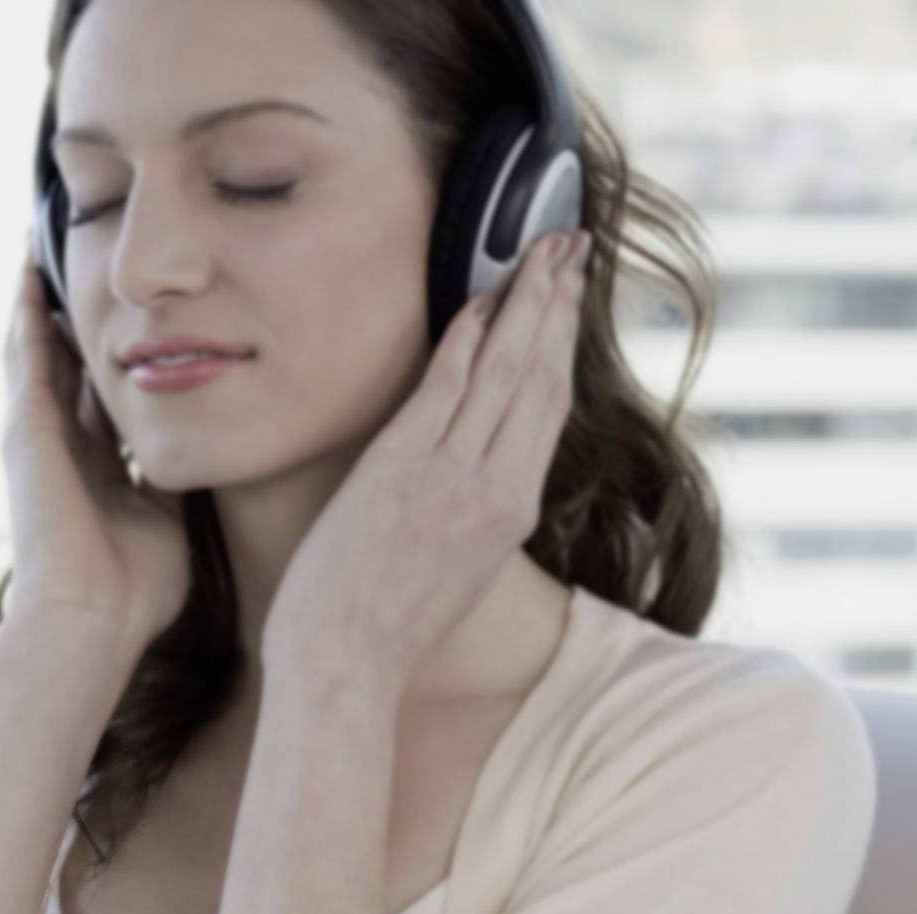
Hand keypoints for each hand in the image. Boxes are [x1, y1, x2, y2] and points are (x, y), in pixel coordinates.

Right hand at [0, 253, 193, 651]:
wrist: (89, 617)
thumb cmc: (133, 593)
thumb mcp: (170, 519)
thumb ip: (177, 479)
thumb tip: (202, 444)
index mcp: (96, 475)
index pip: (102, 404)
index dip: (115, 363)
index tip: (131, 324)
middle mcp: (62, 452)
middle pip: (66, 369)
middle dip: (73, 322)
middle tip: (83, 263)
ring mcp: (37, 439)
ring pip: (37, 352)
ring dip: (40, 302)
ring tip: (42, 246)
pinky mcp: (23, 428)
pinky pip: (24, 352)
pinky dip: (26, 309)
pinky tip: (31, 266)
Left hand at [261, 231, 589, 685]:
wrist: (344, 665)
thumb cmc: (380, 630)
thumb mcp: (451, 571)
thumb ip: (472, 516)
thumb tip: (471, 477)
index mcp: (512, 514)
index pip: (549, 410)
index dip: (564, 345)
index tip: (571, 297)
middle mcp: (496, 490)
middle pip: (542, 376)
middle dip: (559, 303)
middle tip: (571, 245)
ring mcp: (454, 476)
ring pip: (507, 368)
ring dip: (528, 299)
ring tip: (543, 247)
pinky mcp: (406, 466)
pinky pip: (449, 382)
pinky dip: (469, 334)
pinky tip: (481, 295)